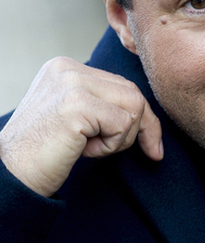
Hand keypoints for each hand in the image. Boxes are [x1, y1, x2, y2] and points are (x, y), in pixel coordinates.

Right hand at [0, 57, 162, 196]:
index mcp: (66, 67)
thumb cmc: (44, 152)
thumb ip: (102, 103)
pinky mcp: (77, 104)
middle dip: (141, 127)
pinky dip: (110, 145)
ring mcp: (71, 83)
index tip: (153, 146)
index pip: (122, 85)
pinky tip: (83, 150)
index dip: (141, 117)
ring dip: (120, 138)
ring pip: (134, 106)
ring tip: (88, 147)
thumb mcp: (75, 117)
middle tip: (119, 151)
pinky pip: (122, 123)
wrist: (10, 176)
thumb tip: (145, 111)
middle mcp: (68, 68)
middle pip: (133, 93)